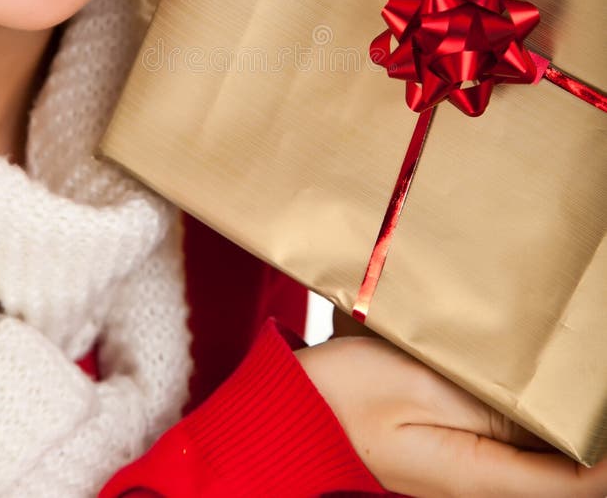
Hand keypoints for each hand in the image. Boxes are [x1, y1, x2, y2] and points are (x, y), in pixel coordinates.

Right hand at [296, 336, 606, 497]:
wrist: (290, 414)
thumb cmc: (342, 396)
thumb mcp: (415, 386)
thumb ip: (487, 406)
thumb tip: (549, 416)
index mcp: (472, 474)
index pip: (574, 486)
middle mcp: (474, 483)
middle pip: (561, 476)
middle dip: (590, 438)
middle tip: (591, 382)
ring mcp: (461, 472)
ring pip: (536, 462)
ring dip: (560, 427)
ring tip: (571, 379)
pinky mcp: (449, 454)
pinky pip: (507, 447)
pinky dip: (529, 420)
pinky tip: (526, 385)